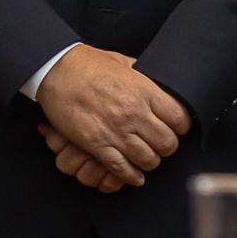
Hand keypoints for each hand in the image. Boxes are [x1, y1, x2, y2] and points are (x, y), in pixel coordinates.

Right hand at [34, 46, 192, 188]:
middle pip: (167, 144)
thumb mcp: (121, 61)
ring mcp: (115, 130)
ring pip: (148, 160)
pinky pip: (122, 169)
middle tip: (160, 144)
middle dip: (166, 147)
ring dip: (149, 162)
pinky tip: (134, 175)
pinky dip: (131, 176)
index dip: (181, 126)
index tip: (176, 128)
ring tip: (145, 157)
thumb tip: (156, 80)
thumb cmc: (87, 63)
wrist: (55, 70)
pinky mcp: (96, 144)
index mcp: (143, 91)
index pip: (179, 119)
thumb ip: (142, 73)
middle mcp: (134, 113)